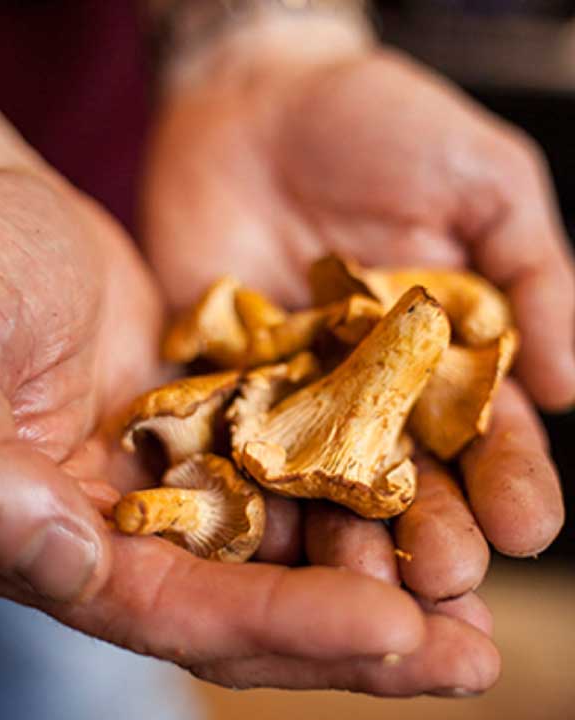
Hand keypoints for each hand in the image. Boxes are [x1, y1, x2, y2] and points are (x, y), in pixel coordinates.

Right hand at [0, 110, 497, 693]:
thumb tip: (78, 566)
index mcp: (56, 551)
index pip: (180, 612)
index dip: (287, 627)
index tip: (393, 630)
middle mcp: (119, 539)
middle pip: (251, 610)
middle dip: (361, 640)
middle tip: (471, 661)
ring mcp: (168, 487)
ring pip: (287, 555)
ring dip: (381, 580)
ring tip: (477, 601)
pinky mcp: (207, 430)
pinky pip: (298, 477)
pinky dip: (362, 499)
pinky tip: (436, 502)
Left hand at [142, 26, 566, 613]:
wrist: (252, 98)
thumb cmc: (383, 126)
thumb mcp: (484, 184)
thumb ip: (530, 277)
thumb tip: (572, 383)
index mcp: (446, 366)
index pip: (489, 441)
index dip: (512, 485)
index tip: (530, 528)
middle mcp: (371, 406)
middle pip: (407, 490)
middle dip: (431, 537)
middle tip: (447, 581)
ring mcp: (289, 411)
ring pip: (320, 498)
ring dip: (342, 549)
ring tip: (360, 589)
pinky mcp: (213, 403)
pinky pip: (229, 462)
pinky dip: (246, 506)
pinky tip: (263, 552)